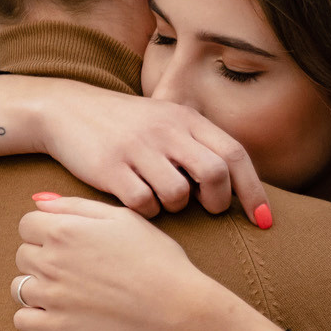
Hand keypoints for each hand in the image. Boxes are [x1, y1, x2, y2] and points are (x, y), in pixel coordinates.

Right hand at [0, 77, 270, 227]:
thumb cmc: (124, 123)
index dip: (253, 191)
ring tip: (162, 198)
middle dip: (218, 202)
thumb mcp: (164, 119)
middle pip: (214, 174)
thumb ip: (198, 141)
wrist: (66, 109)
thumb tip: (237, 179)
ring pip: (178, 195)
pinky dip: (147, 211)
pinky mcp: (110, 167)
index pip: (234, 154)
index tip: (264, 221)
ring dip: (176, 207)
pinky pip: (144, 204)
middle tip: (207, 208)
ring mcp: (137, 148)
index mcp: (185, 118)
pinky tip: (137, 202)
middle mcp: (166, 130)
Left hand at [12, 196, 283, 330]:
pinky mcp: (58, 329)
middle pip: (23, 255)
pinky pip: (22, 321)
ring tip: (69, 292)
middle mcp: (52, 261)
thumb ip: (78, 206)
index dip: (46, 231)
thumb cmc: (158, 260)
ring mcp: (52, 297)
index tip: (68, 243)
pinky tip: (57, 314)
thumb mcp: (124, 218)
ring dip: (38, 288)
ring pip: (19, 288)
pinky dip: (34, 317)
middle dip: (43, 258)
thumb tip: (40, 202)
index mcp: (65, 230)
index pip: (27, 224)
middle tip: (76, 268)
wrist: (177, 308)